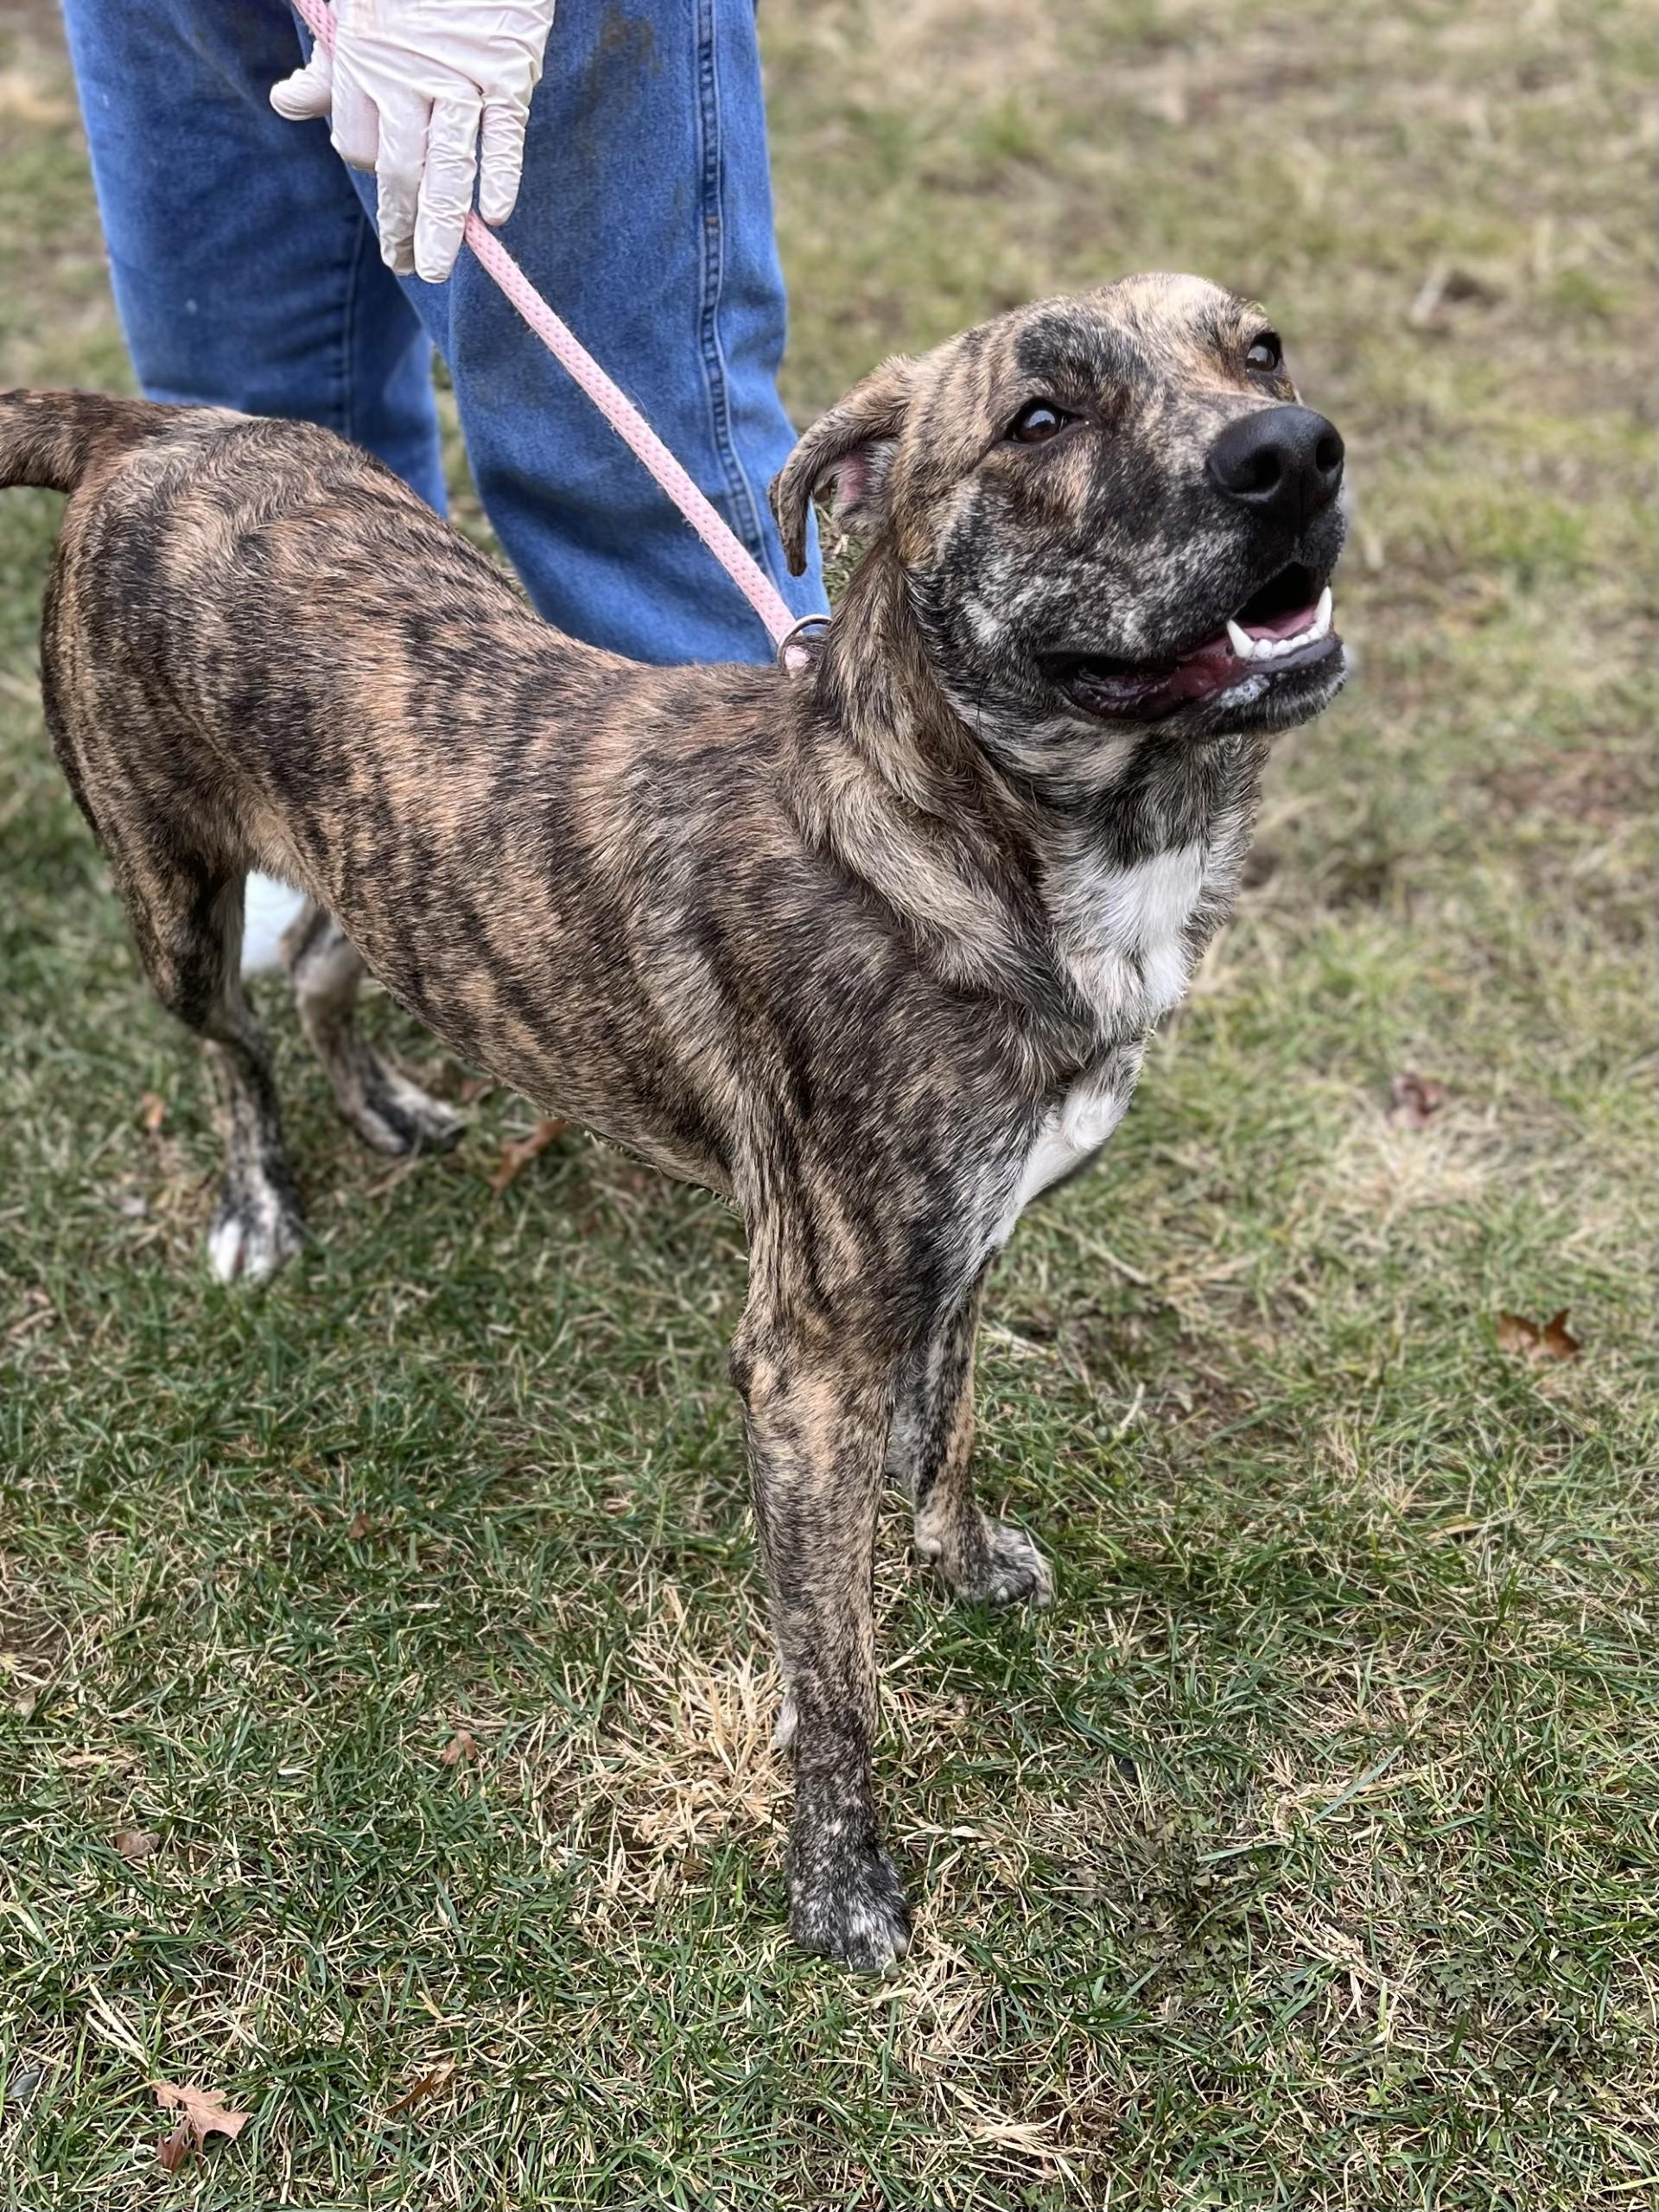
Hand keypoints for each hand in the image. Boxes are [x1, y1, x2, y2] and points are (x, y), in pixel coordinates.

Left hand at [272, 0, 557, 283]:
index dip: (367, 169)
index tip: (387, 186)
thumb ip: (328, 62)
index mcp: (364, 60)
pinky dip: (501, 176)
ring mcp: (462, 80)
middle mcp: (409, 76)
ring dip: (441, 227)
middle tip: (407, 266)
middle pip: (399, 172)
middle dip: (401, 227)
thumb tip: (287, 104)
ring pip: (447, 169)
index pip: (357, 146)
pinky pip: (504, 139)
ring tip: (436, 268)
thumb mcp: (353, 8)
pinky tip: (494, 215)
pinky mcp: (509, 77)